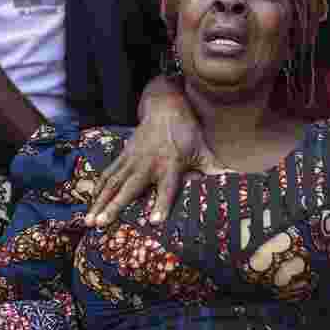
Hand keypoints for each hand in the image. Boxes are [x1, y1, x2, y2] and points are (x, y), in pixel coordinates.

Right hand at [85, 89, 211, 226]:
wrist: (165, 106)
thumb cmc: (186, 132)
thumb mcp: (203, 150)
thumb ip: (216, 169)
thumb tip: (239, 180)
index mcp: (170, 164)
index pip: (167, 188)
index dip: (162, 204)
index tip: (155, 221)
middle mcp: (148, 163)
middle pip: (129, 188)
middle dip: (114, 206)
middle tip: (102, 223)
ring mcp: (132, 159)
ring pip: (113, 183)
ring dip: (100, 202)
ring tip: (89, 221)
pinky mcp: (123, 155)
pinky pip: (108, 174)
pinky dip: (98, 189)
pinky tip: (89, 204)